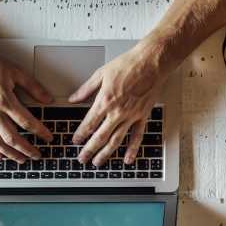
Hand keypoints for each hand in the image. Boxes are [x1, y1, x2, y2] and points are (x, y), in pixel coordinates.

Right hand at [0, 47, 52, 161]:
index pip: (26, 122)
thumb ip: (33, 87)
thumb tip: (48, 99)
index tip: (48, 138)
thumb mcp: (15, 71)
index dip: (40, 132)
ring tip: (21, 159)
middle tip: (37, 155)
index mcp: (4, 100)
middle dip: (26, 149)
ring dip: (10, 153)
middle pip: (12, 137)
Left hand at [71, 45, 164, 166]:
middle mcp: (117, 112)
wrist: (151, 63)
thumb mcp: (101, 73)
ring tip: (98, 162)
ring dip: (106, 153)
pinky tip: (127, 159)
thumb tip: (74, 98)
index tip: (75, 141)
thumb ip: (86, 89)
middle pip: (100, 136)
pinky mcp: (143, 116)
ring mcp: (131, 116)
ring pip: (116, 140)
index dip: (80, 134)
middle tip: (82, 159)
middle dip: (89, 150)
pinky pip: (137, 136)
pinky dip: (132, 149)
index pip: (89, 123)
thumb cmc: (128, 64)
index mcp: (105, 101)